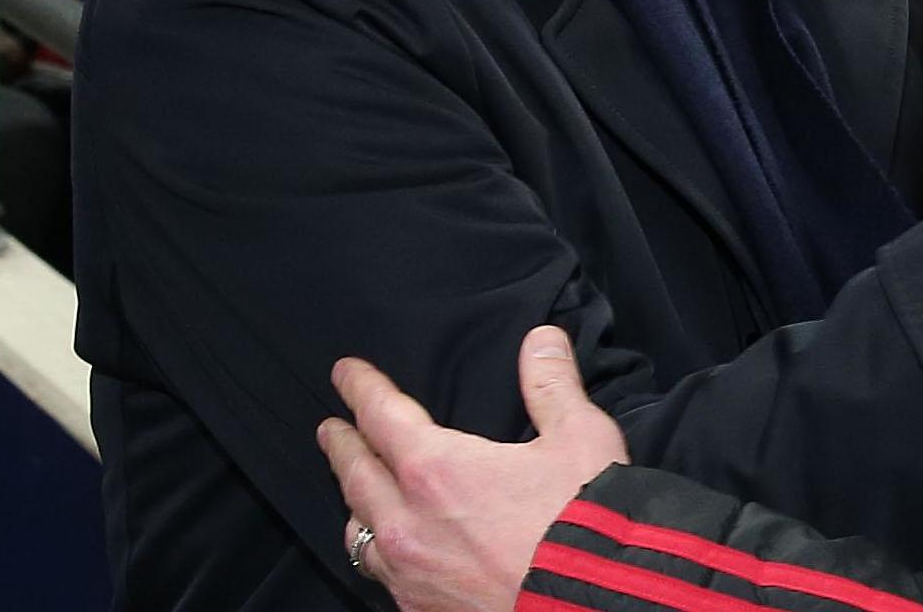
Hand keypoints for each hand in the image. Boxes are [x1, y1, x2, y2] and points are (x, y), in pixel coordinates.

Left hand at [317, 326, 626, 611]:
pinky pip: (381, 574)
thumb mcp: (579, 435)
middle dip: (342, 445)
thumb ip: (551, 383)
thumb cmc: (583, 517)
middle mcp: (408, 521)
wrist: (592, 601)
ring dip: (354, 501)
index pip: (381, 416)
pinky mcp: (422, 609)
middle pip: (356, 473)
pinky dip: (377, 550)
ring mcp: (410, 572)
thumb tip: (540, 338)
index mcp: (437, 468)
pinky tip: (390, 551)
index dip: (360, 389)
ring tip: (354, 489)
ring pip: (360, 530)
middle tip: (330, 428)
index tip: (345, 372)